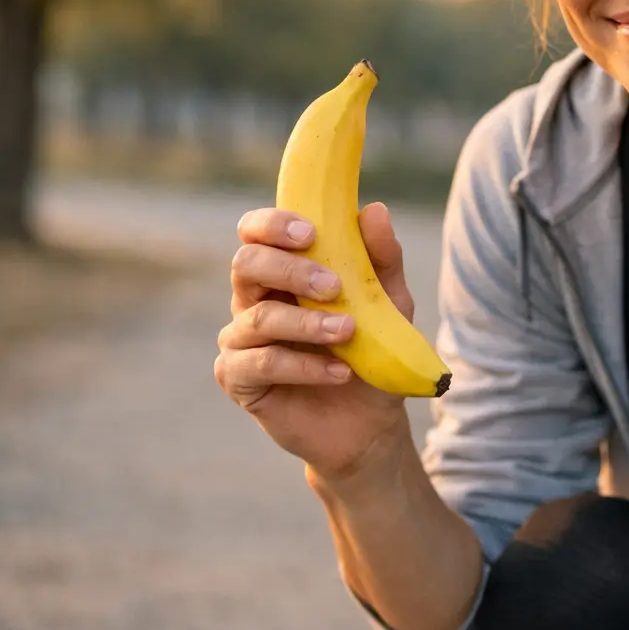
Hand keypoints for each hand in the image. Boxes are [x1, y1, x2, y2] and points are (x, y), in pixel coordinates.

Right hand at [215, 202, 414, 480]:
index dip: (272, 224)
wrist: (370, 419)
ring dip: (306, 323)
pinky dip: (303, 366)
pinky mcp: (239, 380)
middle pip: (246, 265)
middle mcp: (254, 299)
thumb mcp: (390, 301)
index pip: (256, 232)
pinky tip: (338, 372)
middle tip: (334, 287)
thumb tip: (376, 210)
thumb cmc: (373, 349)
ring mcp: (242, 340)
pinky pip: (260, 364)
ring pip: (257, 318)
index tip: (310, 232)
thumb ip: (382, 258)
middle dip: (290, 270)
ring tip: (348, 333)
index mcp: (282, 270)